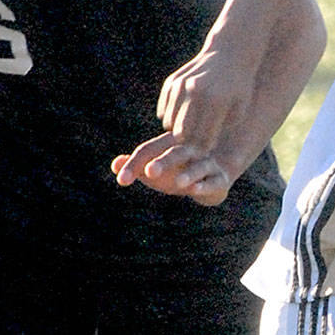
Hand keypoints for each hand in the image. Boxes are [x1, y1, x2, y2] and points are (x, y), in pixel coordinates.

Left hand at [112, 135, 231, 205]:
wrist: (215, 174)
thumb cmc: (179, 169)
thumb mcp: (157, 168)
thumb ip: (137, 165)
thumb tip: (114, 165)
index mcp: (170, 144)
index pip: (149, 150)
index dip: (134, 164)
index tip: (121, 179)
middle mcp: (190, 150)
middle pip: (175, 153)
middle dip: (162, 162)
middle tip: (149, 172)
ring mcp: (207, 163)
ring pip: (198, 166)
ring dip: (188, 173)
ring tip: (178, 182)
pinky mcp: (220, 179)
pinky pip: (213, 181)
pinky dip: (205, 185)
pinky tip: (195, 190)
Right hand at [156, 42, 257, 161]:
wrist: (230, 53)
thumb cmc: (239, 86)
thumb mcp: (240, 108)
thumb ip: (223, 128)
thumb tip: (204, 148)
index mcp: (216, 101)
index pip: (203, 138)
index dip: (203, 150)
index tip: (204, 155)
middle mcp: (195, 92)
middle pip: (182, 133)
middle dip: (187, 144)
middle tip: (193, 149)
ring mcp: (181, 86)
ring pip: (169, 123)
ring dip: (177, 132)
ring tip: (188, 134)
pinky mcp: (171, 82)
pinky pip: (163, 111)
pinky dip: (170, 119)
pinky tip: (182, 120)